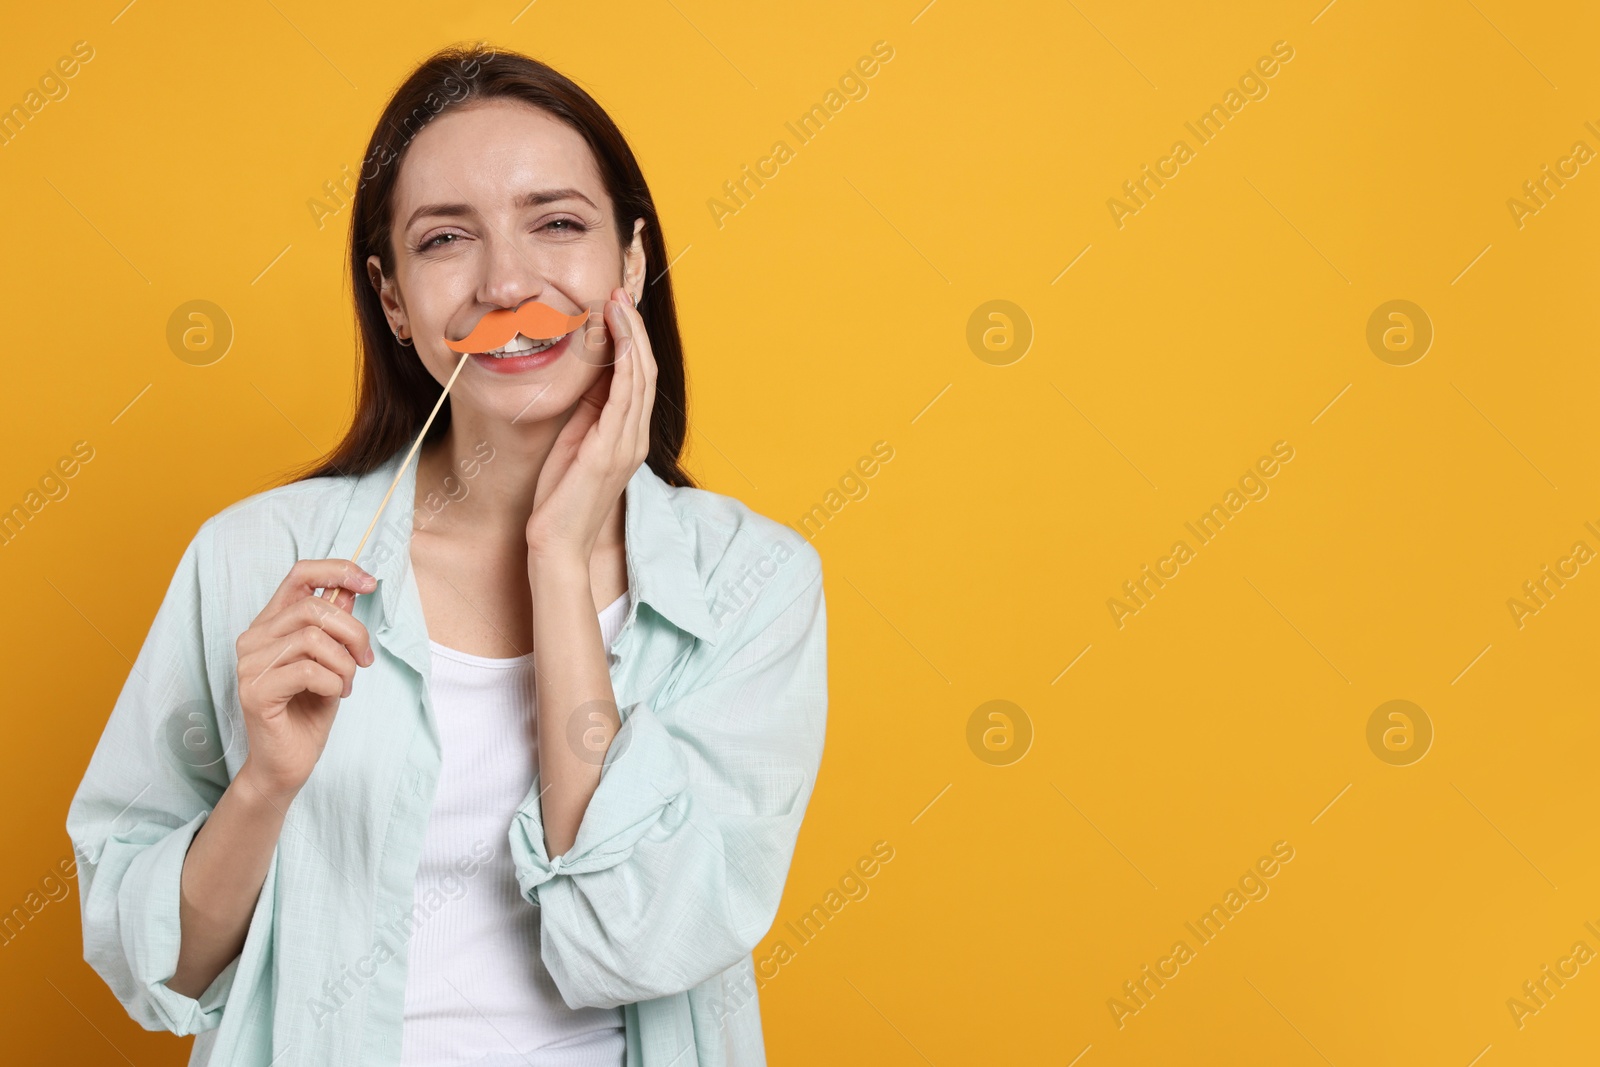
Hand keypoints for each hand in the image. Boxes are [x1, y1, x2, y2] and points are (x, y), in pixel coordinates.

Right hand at [234, 559, 376, 803]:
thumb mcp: (333, 660)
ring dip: (344, 664)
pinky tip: (333, 696)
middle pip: (314, 608)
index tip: (370, 583)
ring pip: (313, 639)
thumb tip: (351, 587)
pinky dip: (333, 683)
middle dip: (353, 632)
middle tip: (366, 661)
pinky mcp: (254, 691)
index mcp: (271, 624)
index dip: (337, 570)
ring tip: (345, 684)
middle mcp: (253, 638)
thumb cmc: (310, 710)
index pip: (299, 574)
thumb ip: (335, 625)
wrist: (288, 763)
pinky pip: (309, 670)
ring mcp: (249, 664)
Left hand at [525, 286, 658, 560]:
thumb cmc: (559, 497)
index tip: (616, 306)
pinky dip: (622, 359)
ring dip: (629, 334)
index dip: (632, 339)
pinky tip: (613, 334)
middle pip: (645, 370)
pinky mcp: (611, 448)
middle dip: (633, 328)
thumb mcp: (573, 442)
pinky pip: (624, 394)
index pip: (638, 378)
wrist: (556, 542)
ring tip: (616, 301)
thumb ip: (587, 412)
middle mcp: (635, 437)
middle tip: (619, 292)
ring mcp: (627, 443)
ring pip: (639, 376)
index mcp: (627, 436)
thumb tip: (588, 373)